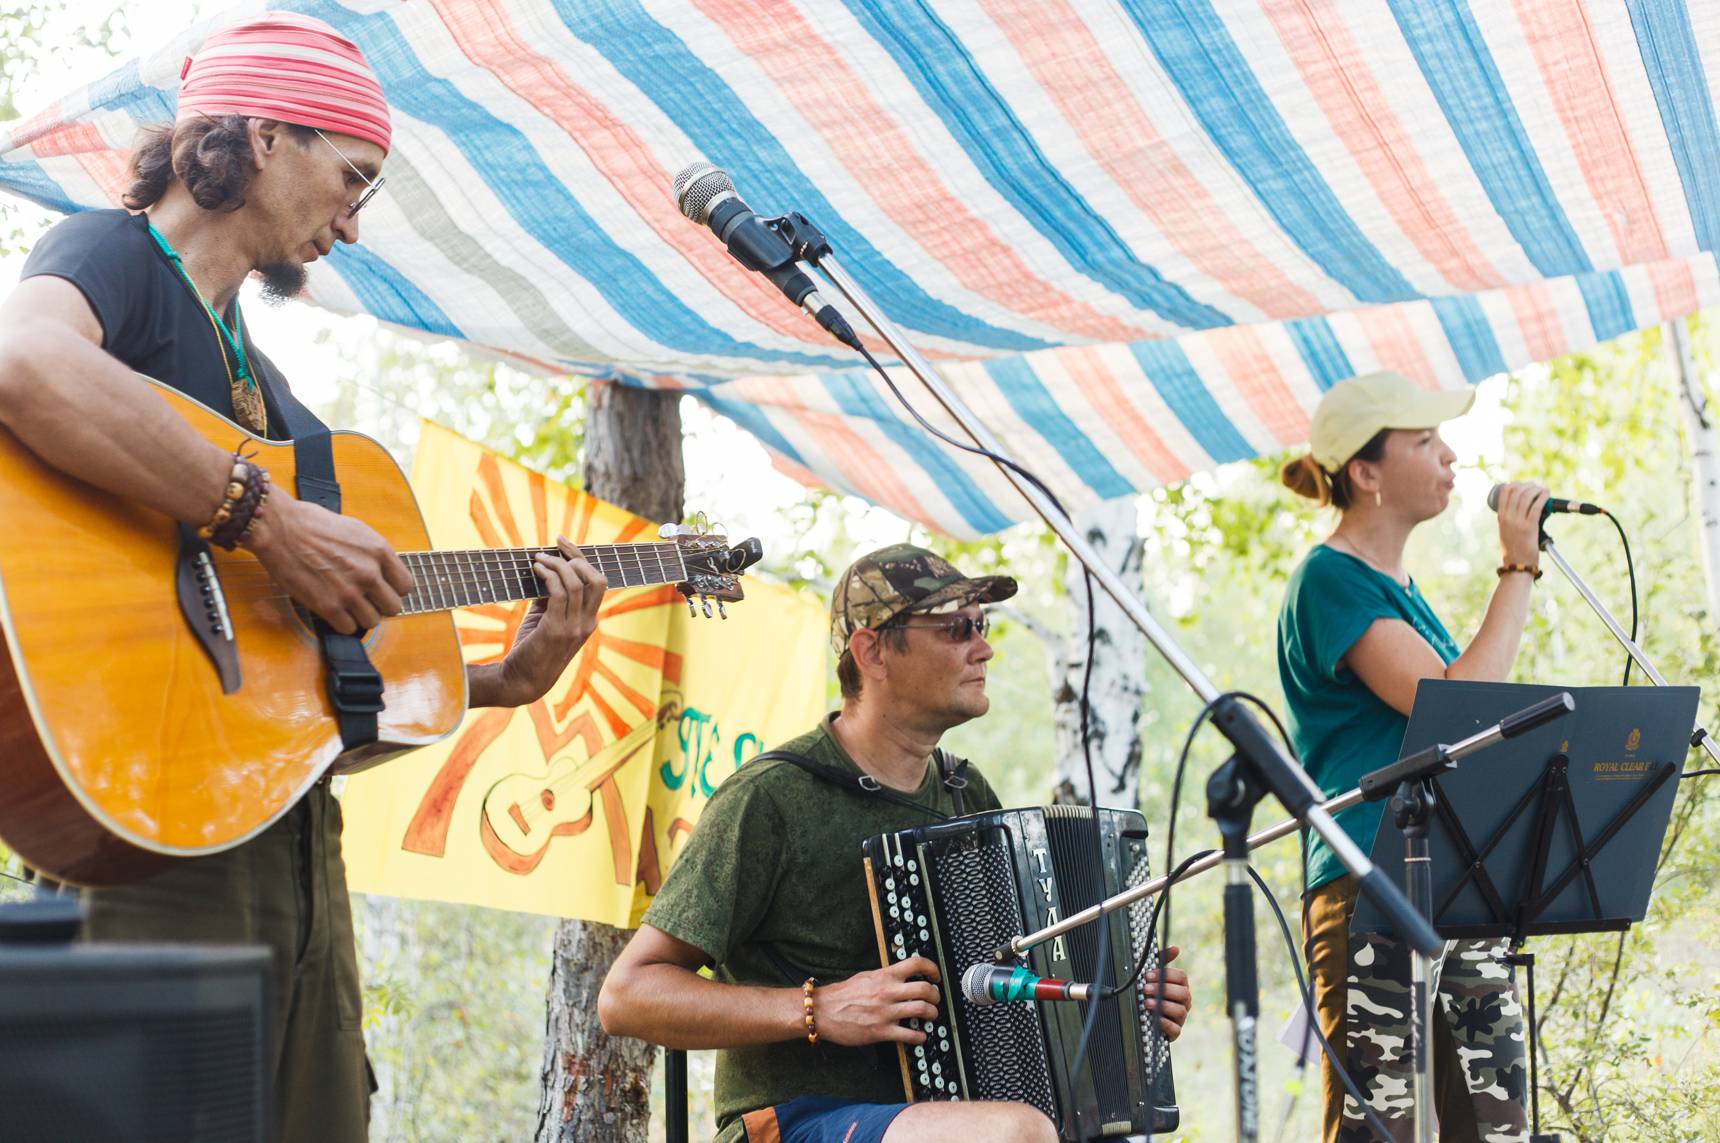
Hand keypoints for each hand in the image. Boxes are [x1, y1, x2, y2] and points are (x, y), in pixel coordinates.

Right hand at [245, 493, 411, 633]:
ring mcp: (350, 591)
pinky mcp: (328, 606)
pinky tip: (333, 611)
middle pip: (393, 607)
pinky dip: (342, 623)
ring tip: (347, 605)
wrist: (280, 528)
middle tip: (364, 600)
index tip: (382, 589)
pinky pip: (349, 628)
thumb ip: (373, 553)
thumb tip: (382, 570)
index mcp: (379, 551)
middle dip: (379, 605)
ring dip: (360, 616)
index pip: (405, 585)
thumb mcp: (356, 530)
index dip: (393, 590)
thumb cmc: (313, 524)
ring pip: (372, 621)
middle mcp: (369, 572)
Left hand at [495, 536, 605, 705]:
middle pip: (597, 579)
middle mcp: (587, 623)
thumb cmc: (532, 650)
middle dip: (577, 557)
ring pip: (576, 583)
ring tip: (538, 559)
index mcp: (589, 621)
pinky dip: (548, 575)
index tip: (563, 544)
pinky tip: (535, 569)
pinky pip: (558, 592)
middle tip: (557, 545)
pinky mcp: (555, 629)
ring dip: (557, 564)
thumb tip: (545, 570)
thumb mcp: (546, 620)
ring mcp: (573, 628)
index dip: (582, 559)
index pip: (597, 583)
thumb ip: (551, 598)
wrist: (521, 682)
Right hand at [811, 956, 942, 1046]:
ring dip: (932, 1014)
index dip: (932, 968)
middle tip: (935, 999)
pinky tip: (920, 1036)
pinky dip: (920, 1037)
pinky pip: (910, 1034)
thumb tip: (900, 976)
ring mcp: (886, 1012)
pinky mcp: (882, 1031)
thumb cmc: (841, 995)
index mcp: (884, 976)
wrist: (823, 1011)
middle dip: (935, 995)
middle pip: (925, 988)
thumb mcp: (866, 977)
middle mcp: (888, 992)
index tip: (935, 975)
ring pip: (922, 1010)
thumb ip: (885, 977)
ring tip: (930, 1016)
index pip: (916, 964)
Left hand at [1140, 946, 1190, 1041]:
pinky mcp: (1175, 1032)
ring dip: (1162, 1005)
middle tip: (1145, 988)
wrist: (1143, 1018)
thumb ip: (1162, 961)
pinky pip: (1175, 1029)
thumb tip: (1176, 948)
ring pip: (1180, 1011)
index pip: (1182, 977)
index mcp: (1181, 986)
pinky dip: (1165, 1024)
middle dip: (1163, 990)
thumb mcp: (1154, 976)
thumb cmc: (1151, 993)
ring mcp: (1181, 1017)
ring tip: (1146, 1003)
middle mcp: (1185, 1002)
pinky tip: (1154, 1019)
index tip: (1148, 975)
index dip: (1166, 975)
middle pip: (1183, 993)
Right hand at [1490, 482, 1549, 565]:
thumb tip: (1522, 508)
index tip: (1523, 485)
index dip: (1515, 484)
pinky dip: (1543, 497)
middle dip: (1528, 485)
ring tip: (1543, 490)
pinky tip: (1547, 494)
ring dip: (1537, 489)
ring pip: (1527, 496)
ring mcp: (1518, 522)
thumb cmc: (1513, 549)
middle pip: (1517, 491)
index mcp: (1501, 517)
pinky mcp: (1530, 527)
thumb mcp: (1506, 531)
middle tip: (1536, 487)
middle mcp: (1508, 517)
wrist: (1517, 564)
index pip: (1504, 492)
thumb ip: (1511, 519)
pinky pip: (1537, 506)